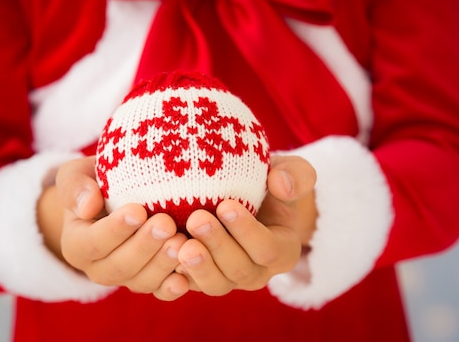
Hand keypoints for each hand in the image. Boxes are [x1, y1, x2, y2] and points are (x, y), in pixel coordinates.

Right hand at [38, 157, 189, 300]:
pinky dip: (172, 286)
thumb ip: (75, 187)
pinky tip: (186, 275)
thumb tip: (87, 206)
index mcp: (76, 244)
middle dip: (144, 246)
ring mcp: (125, 278)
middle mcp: (98, 268)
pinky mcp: (149, 282)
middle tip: (166, 225)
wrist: (119, 193)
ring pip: (141, 281)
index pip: (92, 243)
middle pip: (119, 266)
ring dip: (162, 264)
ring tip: (182, 241)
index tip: (138, 211)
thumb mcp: (76, 174)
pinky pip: (160, 291)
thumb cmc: (97, 180)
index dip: (115, 230)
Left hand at [175, 155, 316, 295]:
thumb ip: (295, 174)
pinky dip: (174, 276)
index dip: (248, 231)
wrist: (238, 195)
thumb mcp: (287, 171)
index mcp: (282, 250)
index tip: (226, 205)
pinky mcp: (200, 280)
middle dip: (217, 246)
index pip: (268, 249)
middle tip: (196, 219)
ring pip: (215, 284)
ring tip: (179, 243)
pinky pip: (188, 287)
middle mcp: (256, 272)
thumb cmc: (265, 181)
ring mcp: (227, 279)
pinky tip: (162, 257)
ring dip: (197, 266)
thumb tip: (281, 184)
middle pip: (239, 270)